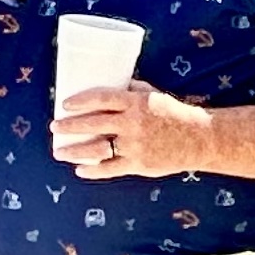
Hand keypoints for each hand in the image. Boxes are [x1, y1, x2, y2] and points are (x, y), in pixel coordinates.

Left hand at [53, 81, 211, 178]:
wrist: (199, 138)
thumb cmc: (175, 114)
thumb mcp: (155, 95)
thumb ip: (133, 90)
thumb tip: (112, 83)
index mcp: (136, 102)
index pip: (101, 98)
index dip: (80, 101)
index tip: (65, 105)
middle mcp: (133, 123)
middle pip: (93, 123)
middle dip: (69, 126)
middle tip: (55, 128)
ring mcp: (135, 145)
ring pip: (96, 149)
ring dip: (74, 151)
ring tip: (60, 152)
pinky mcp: (139, 164)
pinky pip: (110, 169)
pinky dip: (92, 170)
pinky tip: (80, 170)